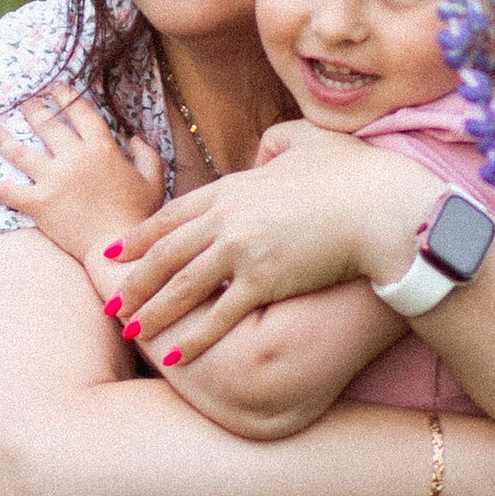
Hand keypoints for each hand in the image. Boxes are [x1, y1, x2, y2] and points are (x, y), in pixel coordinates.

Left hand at [0, 87, 165, 266]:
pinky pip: (8, 192)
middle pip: (47, 126)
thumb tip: (134, 137)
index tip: (55, 87)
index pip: (81, 113)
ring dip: (4, 140)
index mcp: (103, 148)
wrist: (119, 250)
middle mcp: (75, 158)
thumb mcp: (153, 181)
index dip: (66, 96)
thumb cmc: (139, 217)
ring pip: (22, 153)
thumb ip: (146, 154)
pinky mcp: (39, 204)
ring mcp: (54, 180)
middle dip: (33, 111)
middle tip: (24, 103)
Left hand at [99, 132, 434, 361]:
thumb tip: (260, 154)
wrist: (384, 208)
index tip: (115, 252)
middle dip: (133, 280)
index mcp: (235, 186)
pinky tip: (175, 355)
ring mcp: (243, 249)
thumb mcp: (308, 140)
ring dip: (152, 311)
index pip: (173, 214)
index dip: (141, 236)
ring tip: (131, 331)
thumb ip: (275, 141)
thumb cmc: (357, 173)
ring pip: (182, 285)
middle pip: (166, 253)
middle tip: (111, 300)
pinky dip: (194, 338)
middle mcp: (228, 218)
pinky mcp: (264, 281)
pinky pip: (220, 316)